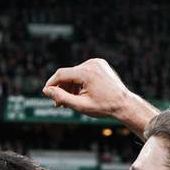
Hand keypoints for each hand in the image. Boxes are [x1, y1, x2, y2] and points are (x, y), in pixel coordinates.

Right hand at [42, 59, 156, 134]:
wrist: (124, 104)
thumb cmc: (104, 107)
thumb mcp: (80, 106)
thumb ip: (61, 98)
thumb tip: (46, 90)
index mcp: (87, 72)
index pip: (61, 74)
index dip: (51, 84)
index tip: (46, 93)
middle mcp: (91, 63)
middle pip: (68, 74)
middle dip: (62, 88)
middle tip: (58, 103)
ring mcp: (96, 62)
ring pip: (75, 73)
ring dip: (70, 85)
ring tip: (71, 100)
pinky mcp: (99, 64)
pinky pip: (83, 71)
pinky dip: (79, 81)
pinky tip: (81, 93)